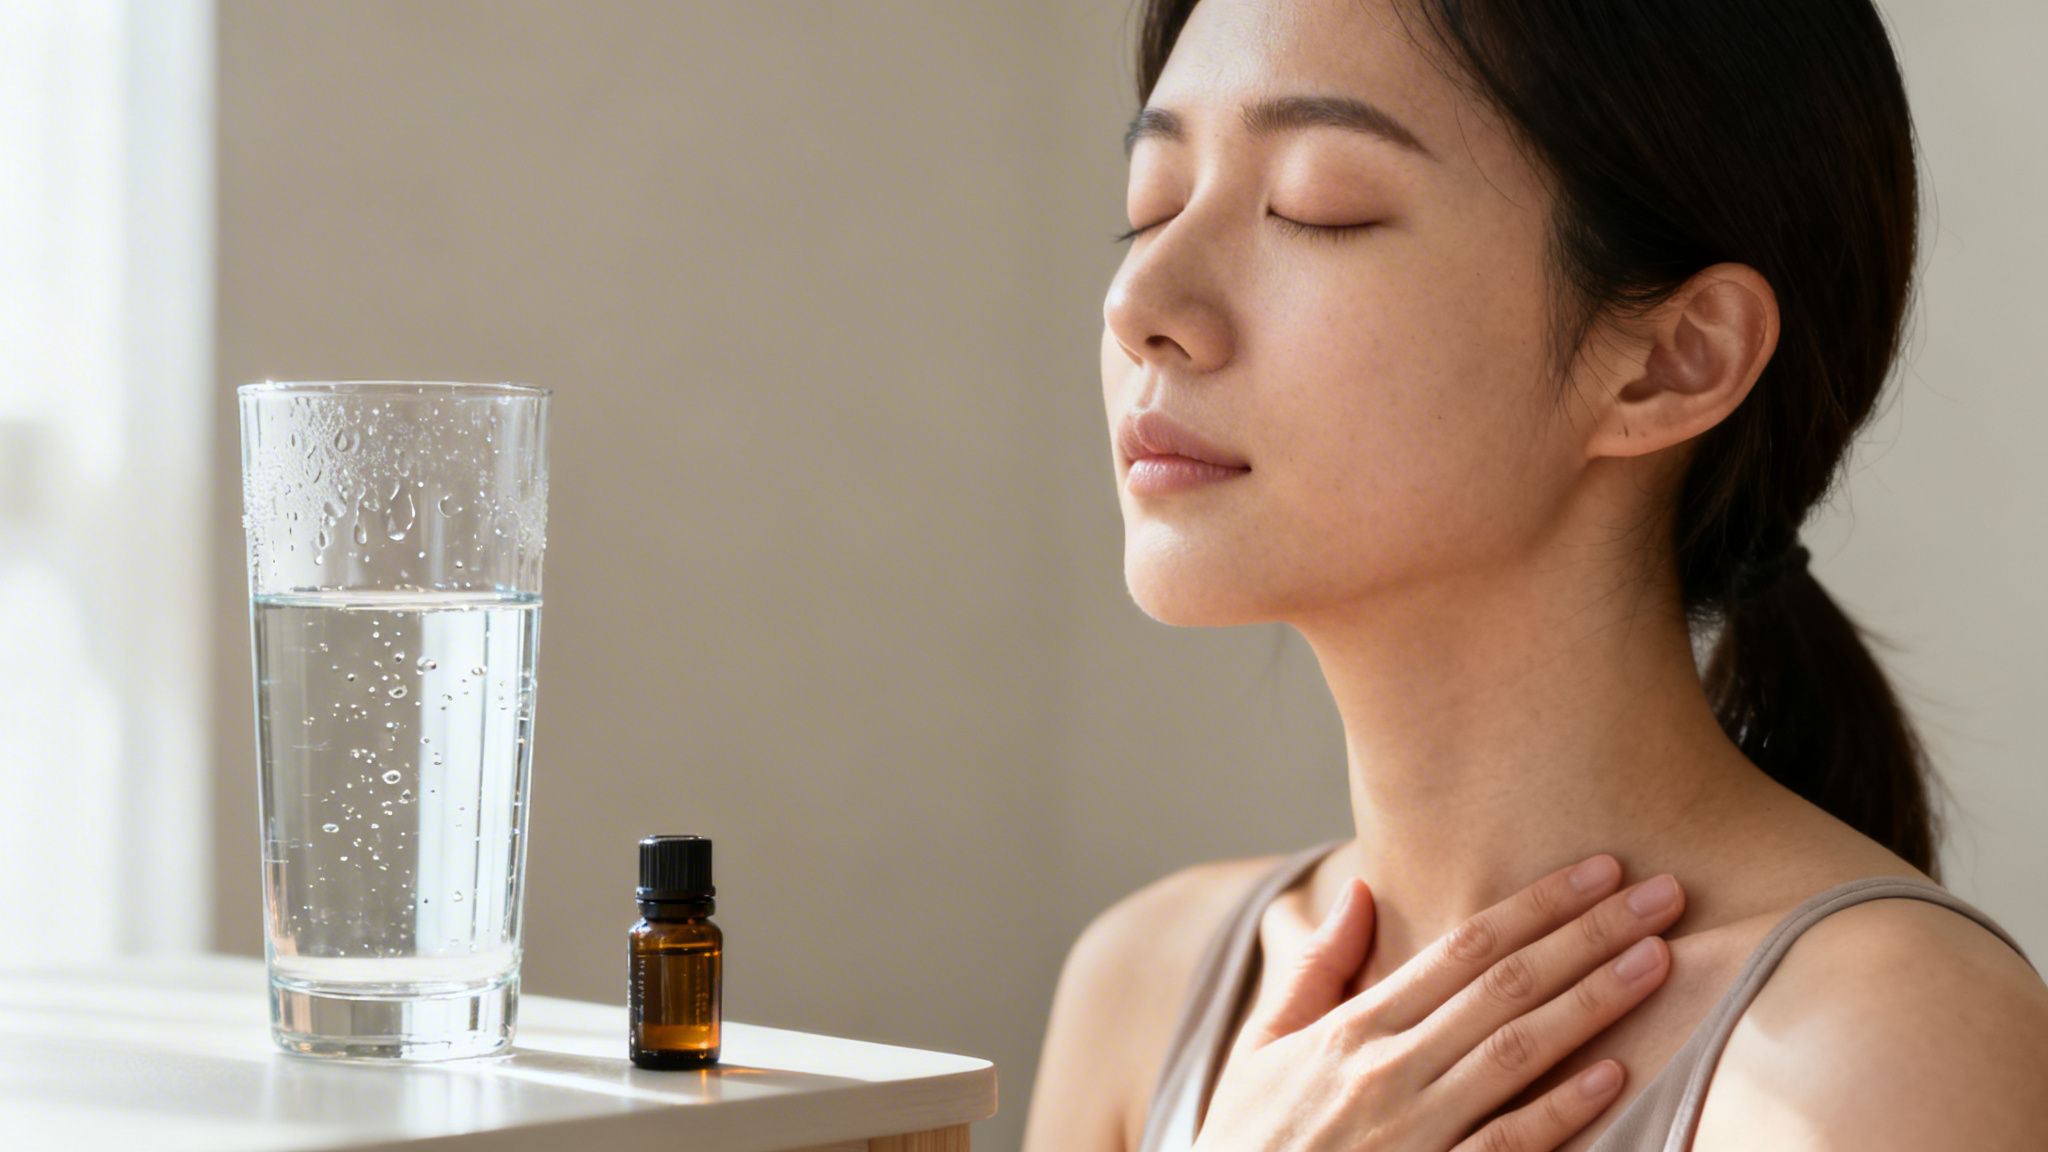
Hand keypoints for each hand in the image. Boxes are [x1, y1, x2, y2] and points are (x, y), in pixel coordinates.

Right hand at [1192, 855, 1682, 1151]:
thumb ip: (1315, 971)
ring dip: (1592, 1002)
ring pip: (1517, 1053)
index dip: (1537, 904)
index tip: (1599, 868)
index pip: (1462, 947)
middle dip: (1588, 935)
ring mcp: (1413, 1134)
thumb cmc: (1246, 1143)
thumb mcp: (1260, 1050)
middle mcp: (1387, 1071)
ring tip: (1656, 959)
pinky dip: (1561, 1109)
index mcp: (1352, 1029)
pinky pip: (1508, 1145)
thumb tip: (1363, 892)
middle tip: (1663, 894)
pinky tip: (1613, 1073)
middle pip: (1505, 986)